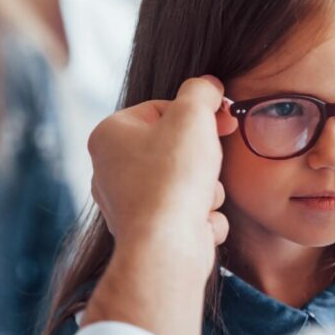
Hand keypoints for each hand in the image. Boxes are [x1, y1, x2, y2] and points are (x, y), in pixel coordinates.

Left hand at [84, 76, 237, 334]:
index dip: (199, 114)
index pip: (163, 108)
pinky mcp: (147, 231)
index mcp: (110, 134)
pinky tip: (199, 224)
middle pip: (175, 147)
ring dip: (206, 189)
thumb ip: (202, 91)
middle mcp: (110, 169)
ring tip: (201, 199)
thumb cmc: (174, 177)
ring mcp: (127, 203)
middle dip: (203, 158)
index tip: (224, 120)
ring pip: (185, 182)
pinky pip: (185, 213)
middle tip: (213, 163)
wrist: (167, 247)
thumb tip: (209, 87)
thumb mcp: (193, 115)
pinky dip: (199, 217)